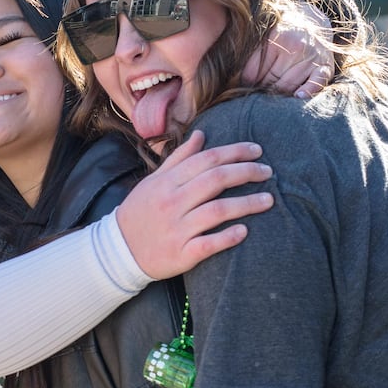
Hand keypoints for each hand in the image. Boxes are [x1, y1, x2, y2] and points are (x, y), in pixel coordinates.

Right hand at [113, 131, 271, 280]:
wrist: (119, 250)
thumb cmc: (141, 212)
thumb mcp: (154, 181)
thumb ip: (179, 158)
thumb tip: (201, 134)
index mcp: (167, 182)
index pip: (207, 159)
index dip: (235, 152)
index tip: (257, 150)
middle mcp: (172, 202)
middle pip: (215, 181)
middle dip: (247, 173)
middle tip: (269, 172)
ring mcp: (176, 229)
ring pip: (217, 211)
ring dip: (246, 204)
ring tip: (269, 200)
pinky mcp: (180, 254)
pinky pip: (208, 244)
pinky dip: (227, 237)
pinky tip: (244, 232)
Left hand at [242, 0, 332, 99]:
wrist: (312, 21)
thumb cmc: (281, 33)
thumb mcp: (264, 35)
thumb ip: (251, 54)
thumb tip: (234, 81)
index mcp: (274, 38)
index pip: (252, 73)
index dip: (246, 83)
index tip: (243, 86)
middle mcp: (294, 47)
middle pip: (269, 81)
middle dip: (261, 89)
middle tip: (257, 92)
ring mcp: (311, 57)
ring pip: (288, 85)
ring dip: (278, 94)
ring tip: (271, 98)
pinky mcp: (325, 66)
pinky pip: (316, 82)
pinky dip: (308, 91)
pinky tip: (298, 96)